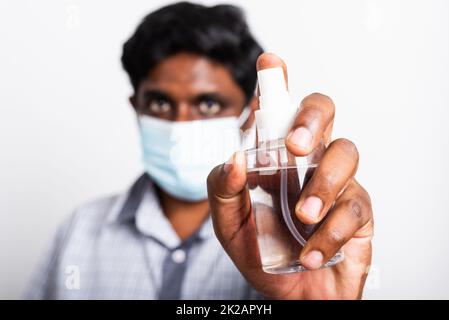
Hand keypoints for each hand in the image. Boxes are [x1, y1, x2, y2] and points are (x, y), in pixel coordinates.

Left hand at [207, 53, 373, 299]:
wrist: (289, 295)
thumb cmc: (261, 252)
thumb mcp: (228, 223)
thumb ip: (222, 190)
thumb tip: (235, 158)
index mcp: (275, 157)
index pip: (278, 110)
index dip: (276, 83)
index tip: (271, 63)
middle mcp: (308, 161)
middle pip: (323, 111)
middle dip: (311, 117)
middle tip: (295, 145)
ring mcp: (336, 184)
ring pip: (347, 152)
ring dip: (323, 183)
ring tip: (302, 215)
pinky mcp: (358, 213)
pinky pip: (355, 206)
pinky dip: (330, 232)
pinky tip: (311, 252)